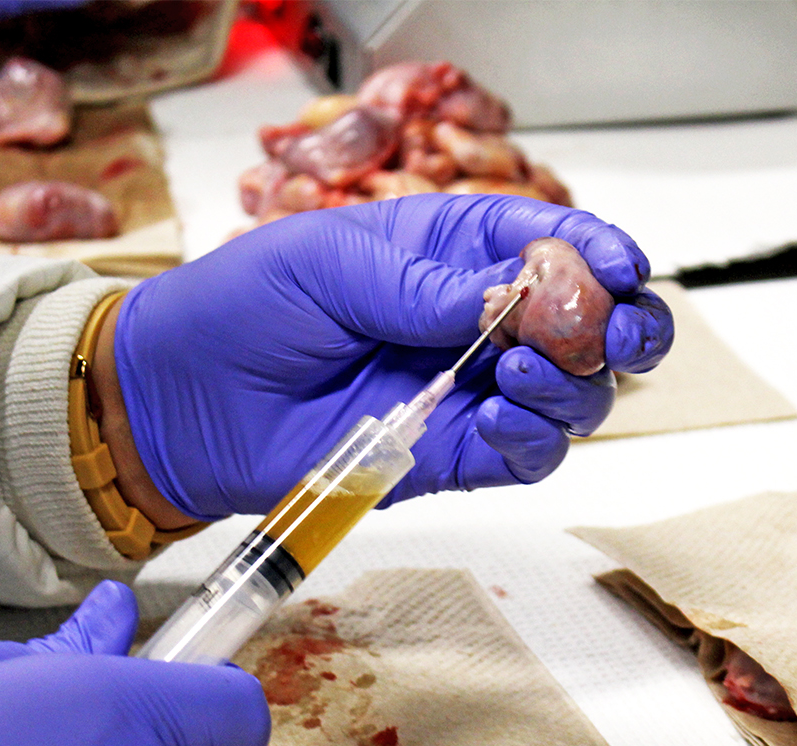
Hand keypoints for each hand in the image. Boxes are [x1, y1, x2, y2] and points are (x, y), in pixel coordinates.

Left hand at [111, 193, 673, 517]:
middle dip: (620, 321)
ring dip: (575, 380)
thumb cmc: (238, 308)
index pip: (553, 241)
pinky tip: (502, 414)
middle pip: (590, 320)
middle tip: (610, 328)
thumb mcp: (326, 265)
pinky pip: (527, 453)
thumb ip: (421, 283)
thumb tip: (511, 290)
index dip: (598, 251)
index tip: (616, 266)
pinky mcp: (447, 454)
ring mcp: (467, 388)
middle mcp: (474, 318)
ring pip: (574, 390)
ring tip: (523, 367)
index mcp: (449, 248)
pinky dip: (535, 437)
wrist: (177, 398)